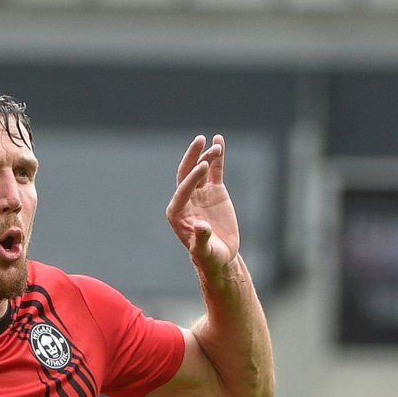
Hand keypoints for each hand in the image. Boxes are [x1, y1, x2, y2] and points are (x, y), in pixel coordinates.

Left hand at [165, 135, 239, 273]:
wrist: (220, 256)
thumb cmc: (208, 256)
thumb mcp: (203, 251)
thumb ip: (200, 239)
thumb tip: (201, 227)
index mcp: (177, 213)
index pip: (182, 191)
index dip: (191, 179)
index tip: (203, 167)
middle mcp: (186, 200)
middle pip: (186, 174)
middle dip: (192, 158)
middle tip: (199, 141)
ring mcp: (200, 193)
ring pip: (201, 170)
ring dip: (207, 156)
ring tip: (217, 145)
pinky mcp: (214, 190)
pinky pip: (215, 170)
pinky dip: (217, 157)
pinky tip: (219, 141)